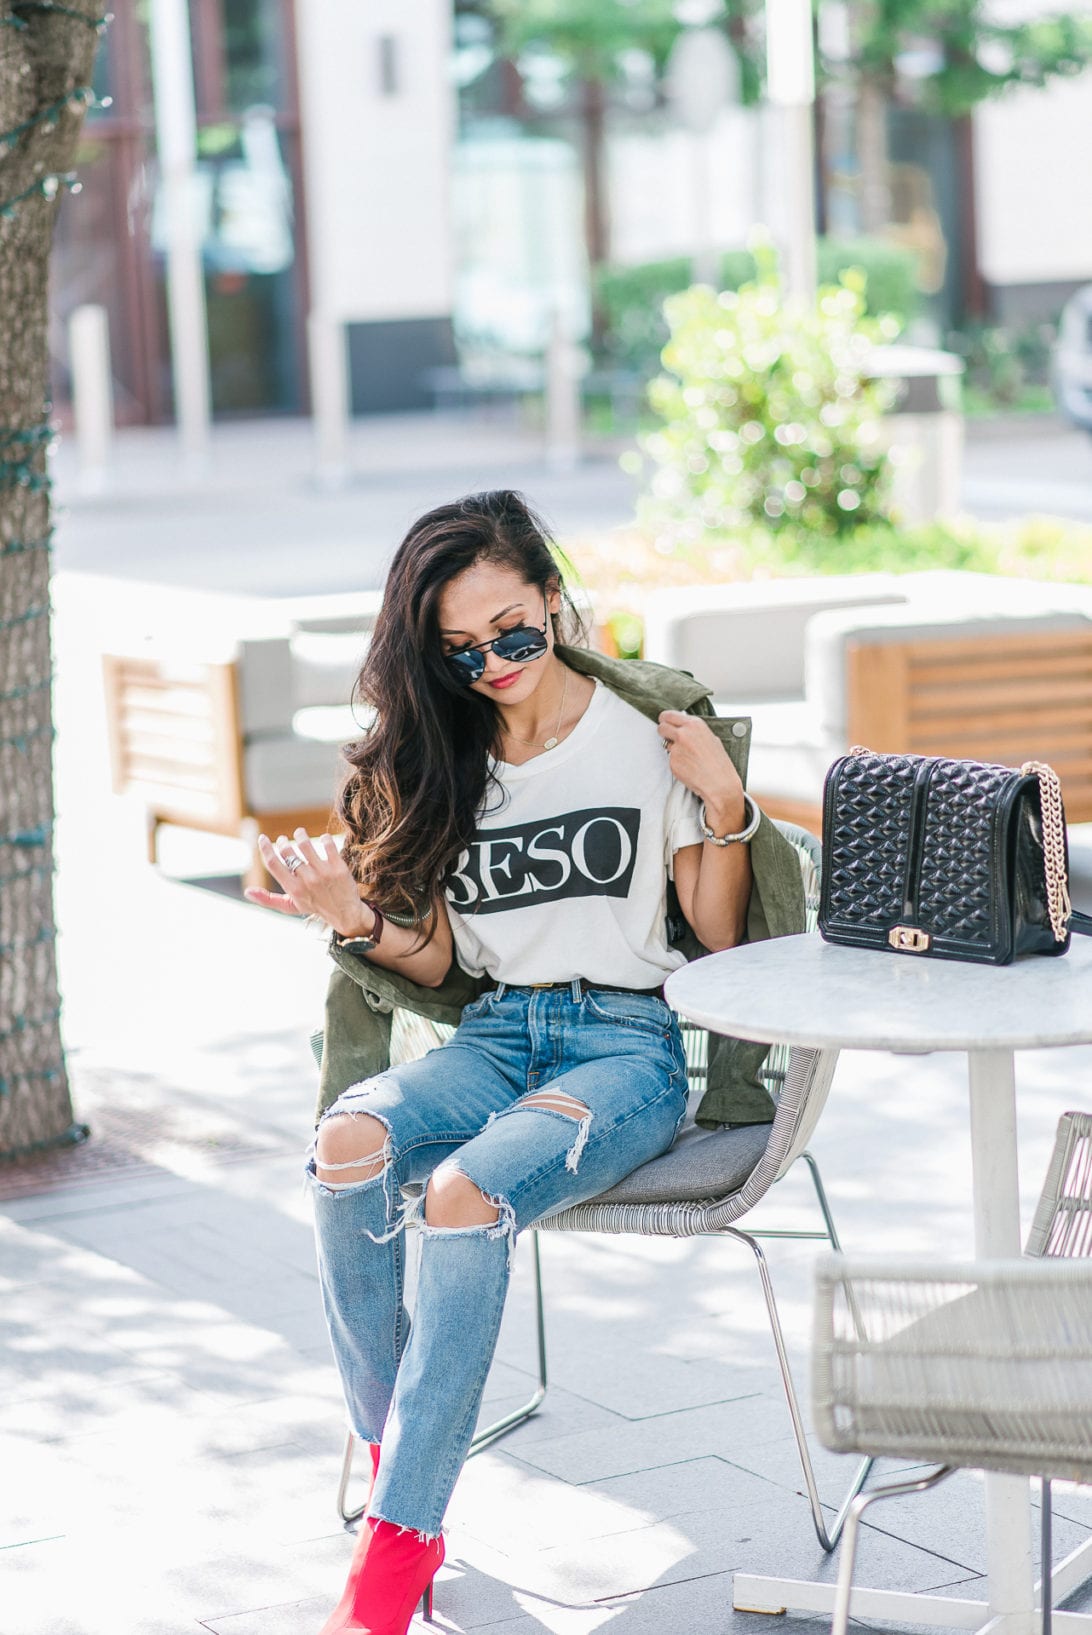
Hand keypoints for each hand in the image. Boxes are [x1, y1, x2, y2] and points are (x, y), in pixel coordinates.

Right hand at [244, 829, 373, 937]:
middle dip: (283, 842)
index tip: (262, 838)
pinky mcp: (339, 867)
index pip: (273, 864)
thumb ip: (268, 900)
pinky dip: (324, 838)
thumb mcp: (291, 907)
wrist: (346, 913)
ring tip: (299, 834)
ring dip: (300, 835)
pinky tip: (322, 840)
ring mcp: (324, 873)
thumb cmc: (315, 907)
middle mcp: (307, 880)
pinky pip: (328, 844)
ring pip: (306, 844)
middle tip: (284, 840)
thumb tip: (247, 892)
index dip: (265, 848)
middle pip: (287, 852)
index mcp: (293, 889)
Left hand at [658, 710, 745, 830]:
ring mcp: (676, 748)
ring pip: (666, 745)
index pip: (669, 715)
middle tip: (670, 737)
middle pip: (661, 727)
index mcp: (694, 724)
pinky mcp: (672, 762)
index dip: (665, 720)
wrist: (719, 783)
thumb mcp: (711, 738)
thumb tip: (683, 728)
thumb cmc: (719, 763)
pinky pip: (670, 759)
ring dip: (673, 749)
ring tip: (689, 757)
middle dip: (664, 732)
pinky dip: (676, 762)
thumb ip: (694, 731)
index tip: (665, 722)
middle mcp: (683, 734)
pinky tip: (689, 767)